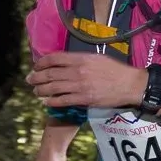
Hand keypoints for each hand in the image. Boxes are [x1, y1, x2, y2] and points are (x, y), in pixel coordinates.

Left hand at [27, 52, 148, 109]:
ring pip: (53, 88)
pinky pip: (62, 101)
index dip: (41, 62)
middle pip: (50, 74)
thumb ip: (81, 59)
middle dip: (36, 77)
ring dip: (41, 90)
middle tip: (30, 79)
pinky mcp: (84, 99)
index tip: (36, 66)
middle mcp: (78, 71)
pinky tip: (46, 102)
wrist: (130, 85)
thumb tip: (64, 62)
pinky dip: (51, 102)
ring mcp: (80, 86)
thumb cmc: (116, 70)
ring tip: (36, 91)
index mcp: (81, 59)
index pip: (54, 59)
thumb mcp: (98, 58)